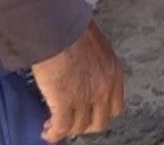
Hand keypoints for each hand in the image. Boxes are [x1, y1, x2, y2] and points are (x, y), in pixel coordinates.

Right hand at [31, 21, 125, 141]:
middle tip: (72, 121)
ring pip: (79, 127)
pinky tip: (48, 131)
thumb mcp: (96, 47)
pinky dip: (54, 133)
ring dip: (66, 128)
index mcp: (114, 74)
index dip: (100, 113)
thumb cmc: (73, 30)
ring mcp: (86, 98)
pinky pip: (62, 128)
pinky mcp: (65, 103)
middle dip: (84, 124)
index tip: (89, 113)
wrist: (59, 29)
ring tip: (55, 125)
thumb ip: (96, 64)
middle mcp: (104, 89)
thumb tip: (84, 70)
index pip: (116, 107)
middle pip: (99, 122)